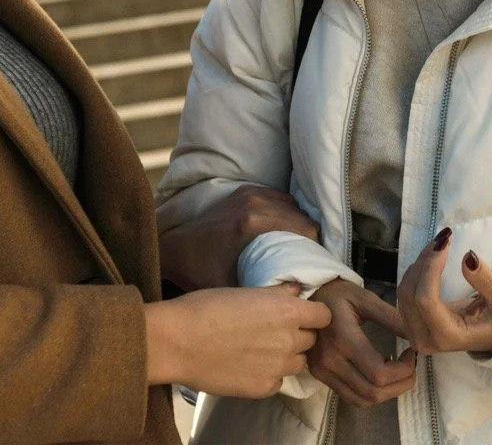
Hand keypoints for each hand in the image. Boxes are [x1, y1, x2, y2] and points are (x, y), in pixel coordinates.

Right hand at [144, 283, 331, 397]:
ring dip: (285, 356)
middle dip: (297, 334)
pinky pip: (277, 380)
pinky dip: (267, 373)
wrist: (179, 341)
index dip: (313, 314)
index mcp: (288, 312)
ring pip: (297, 363)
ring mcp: (278, 368)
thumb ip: (277, 293)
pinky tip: (246, 364)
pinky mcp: (264, 388)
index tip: (300, 314)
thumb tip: (296, 290)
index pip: (324, 316)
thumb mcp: (245, 290)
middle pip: (311, 340)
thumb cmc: (207, 307)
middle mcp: (290, 341)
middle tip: (272, 330)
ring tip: (258, 348)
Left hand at [159, 185, 319, 290]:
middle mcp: (254, 203)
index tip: (315, 267)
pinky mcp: (245, 190)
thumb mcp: (232, 290)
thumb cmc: (201, 273)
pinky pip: (280, 198)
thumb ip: (263, 294)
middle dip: (310, 239)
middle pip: (303, 218)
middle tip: (308, 261)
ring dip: (299, 225)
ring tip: (298, 248)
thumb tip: (299, 300)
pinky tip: (284, 231)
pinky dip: (286, 212)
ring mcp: (250, 193)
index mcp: (253, 224)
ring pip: (294, 207)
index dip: (316, 249)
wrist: (175, 247)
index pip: (306, 230)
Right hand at [306, 279, 415, 406]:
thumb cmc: (337, 294)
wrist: (307, 297)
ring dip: (388, 393)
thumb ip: (391, 318)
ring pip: (363, 400)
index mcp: (342, 338)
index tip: (412, 353)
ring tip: (398, 372)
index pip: (379, 373)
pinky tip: (379, 376)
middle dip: (401, 384)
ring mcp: (322, 371)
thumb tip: (417, 337)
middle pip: (373, 392)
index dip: (404, 370)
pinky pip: (351, 397)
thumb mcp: (364, 298)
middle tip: (410, 366)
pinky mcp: (320, 376)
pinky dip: (371, 394)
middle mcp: (329, 360)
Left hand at [396, 228, 491, 356]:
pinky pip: (401, 295)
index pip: (426, 299)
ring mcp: (413, 335)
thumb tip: (468, 257)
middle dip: (424, 261)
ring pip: (403, 291)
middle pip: (410, 293)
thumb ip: (487, 282)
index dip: (430, 268)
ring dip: (418, 263)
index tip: (445, 243)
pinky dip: (412, 273)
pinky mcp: (409, 325)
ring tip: (438, 246)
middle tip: (443, 239)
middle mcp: (425, 340)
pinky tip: (425, 259)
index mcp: (448, 337)